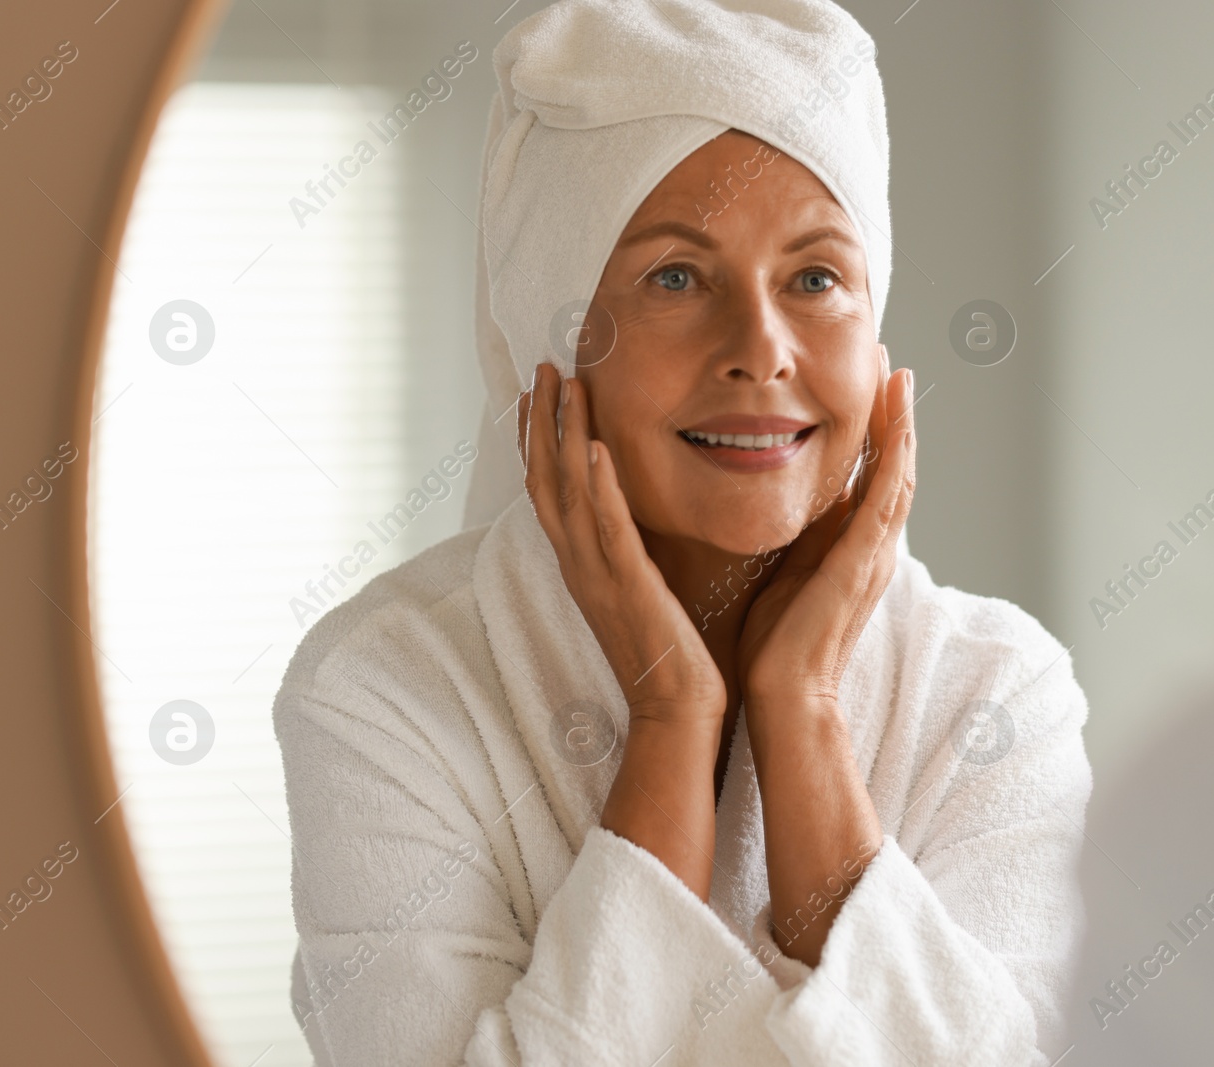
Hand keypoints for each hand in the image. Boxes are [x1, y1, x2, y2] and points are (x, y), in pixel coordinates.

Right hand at [518, 363, 726, 728]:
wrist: (675, 711)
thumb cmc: (670, 656)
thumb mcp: (643, 591)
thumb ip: (632, 553)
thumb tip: (638, 521)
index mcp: (582, 564)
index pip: (549, 490)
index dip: (538, 439)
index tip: (538, 392)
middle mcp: (578, 564)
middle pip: (545, 479)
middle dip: (541, 419)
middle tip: (543, 366)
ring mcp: (597, 574)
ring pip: (568, 492)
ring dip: (564, 433)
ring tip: (567, 381)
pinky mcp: (627, 586)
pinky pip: (608, 528)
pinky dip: (599, 486)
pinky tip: (595, 445)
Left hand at [737, 347, 915, 710]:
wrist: (784, 695)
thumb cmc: (775, 646)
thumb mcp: (785, 573)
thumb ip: (796, 539)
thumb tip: (784, 502)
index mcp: (852, 551)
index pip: (871, 479)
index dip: (876, 432)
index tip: (870, 386)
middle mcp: (873, 549)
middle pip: (894, 468)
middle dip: (894, 415)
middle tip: (893, 363)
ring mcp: (874, 556)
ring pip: (899, 476)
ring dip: (901, 424)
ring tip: (898, 375)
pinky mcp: (864, 564)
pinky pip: (887, 500)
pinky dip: (896, 457)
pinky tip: (897, 422)